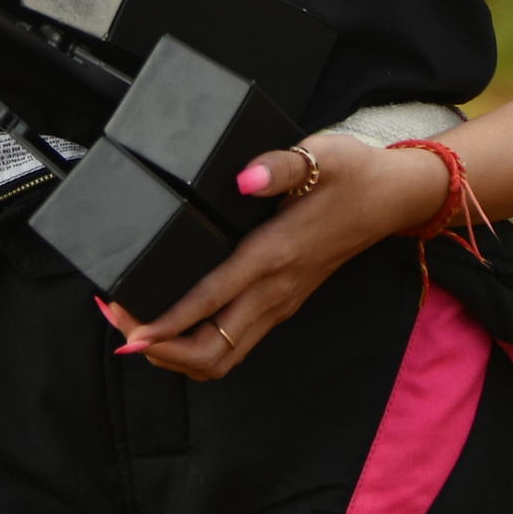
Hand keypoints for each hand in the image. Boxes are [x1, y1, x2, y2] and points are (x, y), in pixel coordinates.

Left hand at [107, 134, 453, 381]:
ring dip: (175, 355)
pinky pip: (234, 346)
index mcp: (275, 255)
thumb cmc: (353, 174)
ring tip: (135, 331)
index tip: (129, 330)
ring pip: (222, 358)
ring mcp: (280, 303)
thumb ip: (280, 165)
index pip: (212, 299)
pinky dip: (195, 347)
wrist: (394, 198)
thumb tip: (244, 178)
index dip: (168, 321)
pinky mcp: (282, 304)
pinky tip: (172, 327)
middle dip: (159, 348)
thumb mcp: (321, 155)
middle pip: (211, 351)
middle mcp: (276, 290)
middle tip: (118, 326)